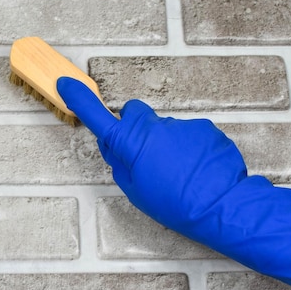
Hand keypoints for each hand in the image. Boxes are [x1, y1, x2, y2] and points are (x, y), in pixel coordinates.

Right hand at [57, 76, 290, 289]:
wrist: (223, 206)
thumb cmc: (174, 204)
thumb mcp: (135, 190)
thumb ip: (120, 162)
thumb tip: (114, 145)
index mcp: (132, 142)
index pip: (99, 116)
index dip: (80, 100)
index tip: (66, 84)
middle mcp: (154, 126)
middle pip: (134, 112)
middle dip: (132, 126)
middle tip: (140, 154)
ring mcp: (181, 125)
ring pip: (162, 127)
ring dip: (164, 143)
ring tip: (179, 173)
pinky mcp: (205, 128)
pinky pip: (187, 134)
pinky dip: (187, 148)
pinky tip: (196, 170)